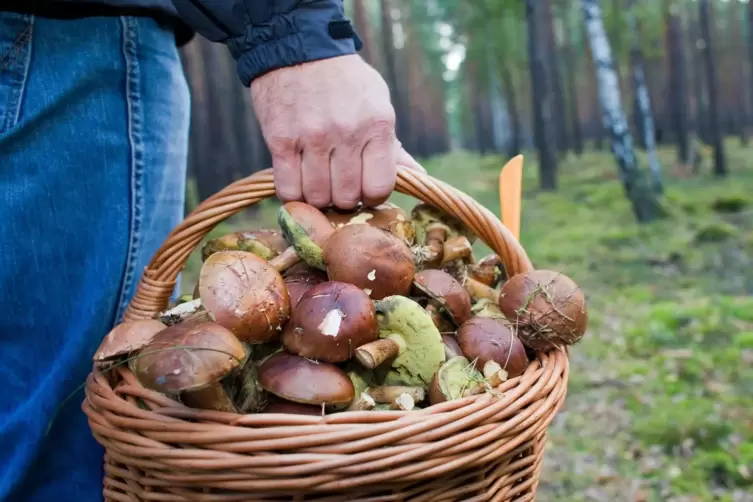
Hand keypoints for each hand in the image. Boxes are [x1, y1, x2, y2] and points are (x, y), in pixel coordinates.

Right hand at [251, 54, 422, 208]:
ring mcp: (311, 138)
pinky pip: (288, 189)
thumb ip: (393, 146)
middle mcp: (346, 133)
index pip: (379, 187)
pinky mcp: (280, 141)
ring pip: (317, 197)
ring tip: (319, 181)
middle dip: (344, 198)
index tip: (364, 189)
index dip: (372, 196)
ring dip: (318, 197)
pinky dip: (294, 193)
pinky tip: (298, 181)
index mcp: (377, 125)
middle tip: (339, 184)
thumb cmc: (345, 81)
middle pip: (347, 197)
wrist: (298, 47)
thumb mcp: (378, 104)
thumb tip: (418, 177)